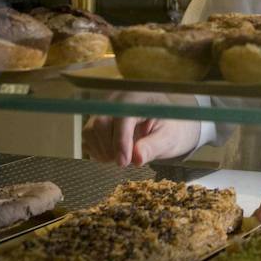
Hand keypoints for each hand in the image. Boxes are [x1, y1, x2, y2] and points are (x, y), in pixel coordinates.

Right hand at [82, 95, 199, 166]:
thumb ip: (153, 147)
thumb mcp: (169, 139)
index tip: (123, 162)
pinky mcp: (99, 121)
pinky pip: (88, 137)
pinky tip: (114, 155)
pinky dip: (97, 150)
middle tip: (125, 162)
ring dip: (102, 150)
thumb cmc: (171, 129)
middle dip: (110, 148)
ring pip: (90, 130)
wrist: (168, 126)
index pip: (122, 117)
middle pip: (100, 122)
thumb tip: (137, 158)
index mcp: (139, 98)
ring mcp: (106, 110)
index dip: (120, 141)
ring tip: (122, 158)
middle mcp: (118, 100)